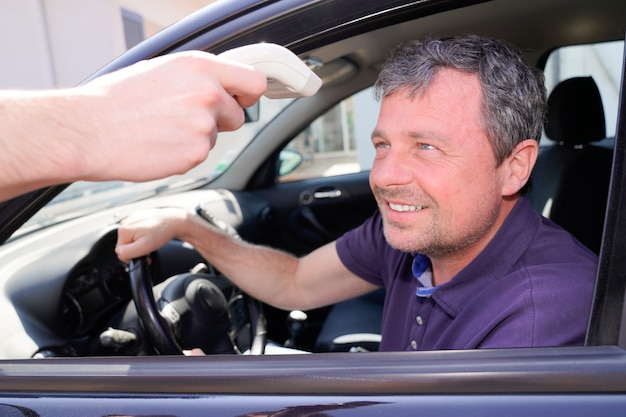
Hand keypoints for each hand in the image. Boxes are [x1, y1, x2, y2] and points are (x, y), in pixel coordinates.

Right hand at [77, 50, 266, 181]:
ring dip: (197, 137)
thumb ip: (198, 77)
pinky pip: (200, 154)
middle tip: (184, 119)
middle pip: (238, 115)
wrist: (88, 130)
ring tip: (162, 129)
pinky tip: (159, 144)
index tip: (240, 100)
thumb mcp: (162, 71)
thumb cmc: (117, 100)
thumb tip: (221, 86)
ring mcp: (203, 124)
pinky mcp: (196, 153)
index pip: (254, 82)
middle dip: (219, 120)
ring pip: (216, 136)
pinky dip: (184, 154)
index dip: (248, 95)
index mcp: (200, 66)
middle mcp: (207, 93)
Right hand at [115, 208, 188, 263]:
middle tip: (149, 248)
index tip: (144, 255)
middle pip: (125, 244)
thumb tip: (119, 253)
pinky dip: (143, 235)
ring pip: (131, 238)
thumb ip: (126, 253)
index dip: (132, 256)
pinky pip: (136, 231)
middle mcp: (125, 222)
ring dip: (139, 242)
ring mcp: (132, 218)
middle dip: (136, 249)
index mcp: (123, 229)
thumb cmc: (162, 233)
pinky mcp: (139, 216)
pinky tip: (151, 234)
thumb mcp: (143, 248)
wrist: (175, 221)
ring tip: (151, 240)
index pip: (120, 251)